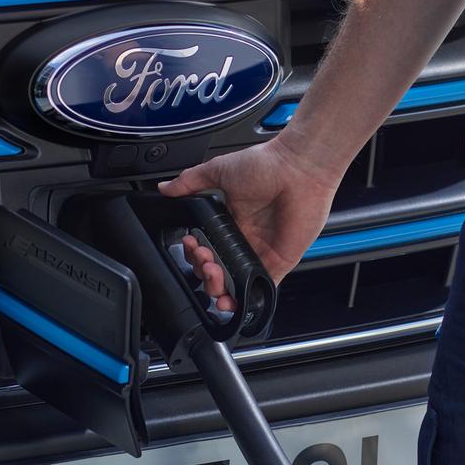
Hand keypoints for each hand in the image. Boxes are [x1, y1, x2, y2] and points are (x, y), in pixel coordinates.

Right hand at [158, 137, 343, 281]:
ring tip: (212, 275)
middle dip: (204, 272)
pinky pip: (261, 288)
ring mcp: (262, 252)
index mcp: (232, 221)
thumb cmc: (267, 164)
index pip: (208, 248)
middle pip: (219, 270)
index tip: (191, 244)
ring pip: (236, 284)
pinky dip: (246, 299)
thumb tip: (166, 187)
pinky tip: (231, 299)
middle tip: (202, 257)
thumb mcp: (219, 170)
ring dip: (218, 288)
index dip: (195, 253)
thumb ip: (190, 181)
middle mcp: (246, 239)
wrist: (298, 167)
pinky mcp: (279, 262)